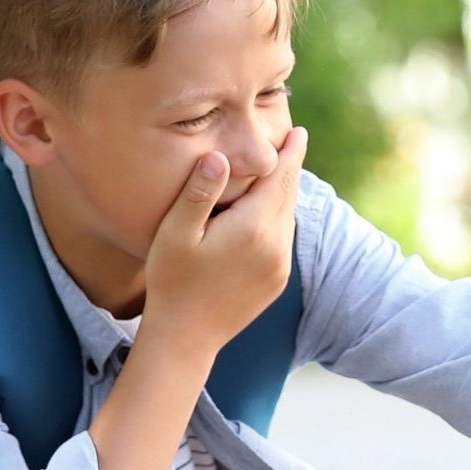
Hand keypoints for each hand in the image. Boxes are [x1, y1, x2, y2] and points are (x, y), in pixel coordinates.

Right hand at [141, 127, 307, 365]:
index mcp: (255, 228)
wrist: (186, 337)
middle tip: (294, 141)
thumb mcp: (176, 233)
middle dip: (291, 168)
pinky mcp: (277, 281)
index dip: (290, 152)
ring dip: (285, 194)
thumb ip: (199, 192)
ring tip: (281, 172)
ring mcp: (280, 266)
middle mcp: (276, 246)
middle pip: (289, 196)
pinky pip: (283, 239)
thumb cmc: (172, 281)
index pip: (280, 178)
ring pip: (288, 218)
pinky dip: (279, 219)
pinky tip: (268, 212)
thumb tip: (220, 156)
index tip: (298, 131)